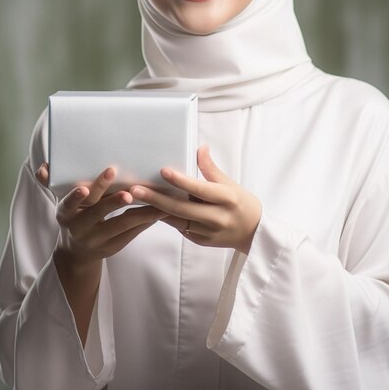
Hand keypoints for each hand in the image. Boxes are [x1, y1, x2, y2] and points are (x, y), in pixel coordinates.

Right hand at [35, 163, 166, 271]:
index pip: (70, 204)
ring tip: (154, 200)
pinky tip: (158, 210)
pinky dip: (145, 220)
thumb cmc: (74, 216)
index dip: (76, 197)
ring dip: (138, 212)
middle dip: (113, 201)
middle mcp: (80, 227)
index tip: (83, 187)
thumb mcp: (63, 203)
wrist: (76, 253)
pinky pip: (131, 233)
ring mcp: (97, 239)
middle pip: (98, 213)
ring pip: (120, 224)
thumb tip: (42, 167)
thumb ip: (52, 184)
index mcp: (66, 213)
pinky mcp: (113, 246)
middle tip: (128, 192)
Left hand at [129, 146, 261, 253]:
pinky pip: (180, 228)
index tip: (162, 171)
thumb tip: (200, 147)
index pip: (199, 188)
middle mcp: (216, 217)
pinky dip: (166, 218)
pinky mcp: (201, 241)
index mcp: (226, 198)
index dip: (180, 180)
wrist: (254, 232)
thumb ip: (211, 168)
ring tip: (135, 199)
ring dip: (155, 210)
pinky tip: (150, 209)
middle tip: (134, 190)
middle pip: (181, 208)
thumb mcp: (230, 183)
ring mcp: (208, 232)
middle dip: (155, 199)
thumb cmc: (241, 203)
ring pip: (177, 220)